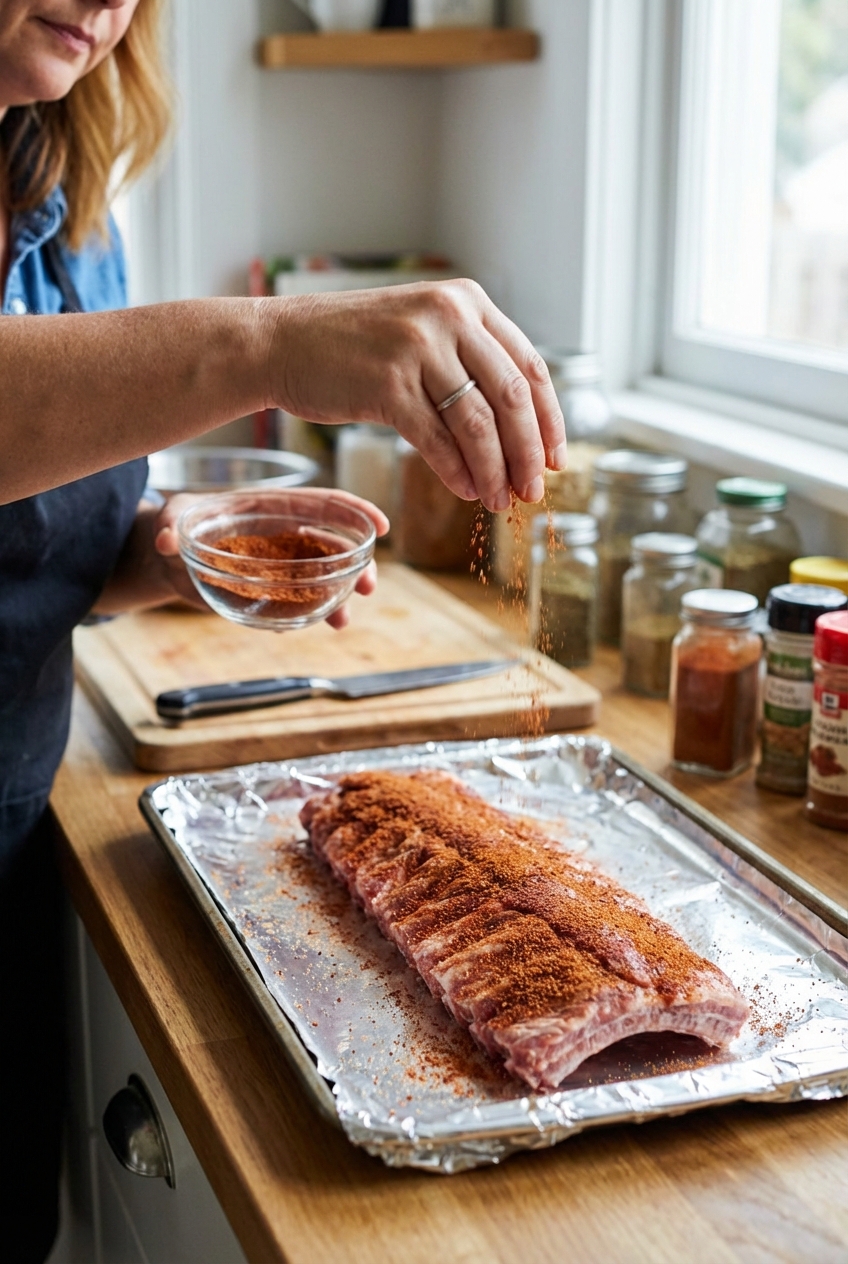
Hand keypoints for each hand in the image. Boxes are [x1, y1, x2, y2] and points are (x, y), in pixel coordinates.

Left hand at [153, 489, 388, 628]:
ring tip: (341, 622)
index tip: (379, 526)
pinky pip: (298, 602)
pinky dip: (307, 615)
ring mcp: (281, 564)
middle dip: (357, 565)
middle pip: (334, 545)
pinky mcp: (270, 589)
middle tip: (368, 587)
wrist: (167, 556)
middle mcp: (286, 534)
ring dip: (338, 599)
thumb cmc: (176, 522)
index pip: (324, 503)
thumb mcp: (173, 515)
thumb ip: (171, 522)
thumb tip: (164, 540)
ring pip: (322, 579)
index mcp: (275, 506)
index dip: (355, 511)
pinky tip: (308, 626)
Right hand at [268, 280, 566, 512]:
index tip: (557, 459)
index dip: (550, 420)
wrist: (280, 343)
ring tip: (498, 502)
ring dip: (495, 471)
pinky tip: (466, 490)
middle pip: (512, 397)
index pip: (530, 366)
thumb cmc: (352, 347)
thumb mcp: (421, 332)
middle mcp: (447, 317)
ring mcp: (416, 350)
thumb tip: (518, 429)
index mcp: (466, 302)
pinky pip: (437, 439)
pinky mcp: (387, 385)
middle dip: (529, 453)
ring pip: (478, 423)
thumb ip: (468, 361)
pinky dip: (457, 471)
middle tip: (534, 491)